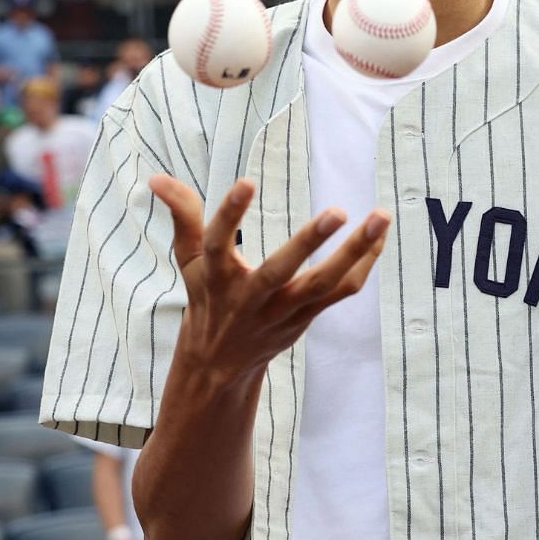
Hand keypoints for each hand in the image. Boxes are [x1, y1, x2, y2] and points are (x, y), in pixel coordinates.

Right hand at [150, 175, 389, 385]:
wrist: (220, 362)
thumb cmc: (207, 297)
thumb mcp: (189, 260)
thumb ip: (182, 216)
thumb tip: (158, 177)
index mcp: (215, 277)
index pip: (216, 243)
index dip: (229, 215)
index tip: (246, 182)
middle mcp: (248, 297)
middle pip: (279, 271)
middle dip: (307, 243)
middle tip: (337, 211)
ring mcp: (281, 311)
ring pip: (321, 284)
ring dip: (354, 252)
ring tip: (380, 216)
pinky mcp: (306, 318)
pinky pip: (341, 292)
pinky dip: (364, 265)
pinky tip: (379, 237)